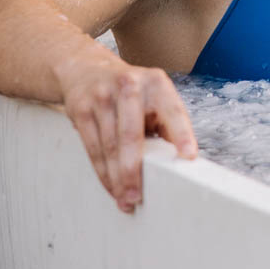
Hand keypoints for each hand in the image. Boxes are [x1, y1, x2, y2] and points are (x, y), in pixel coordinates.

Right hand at [57, 58, 198, 211]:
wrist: (86, 69)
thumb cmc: (131, 92)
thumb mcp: (153, 97)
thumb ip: (166, 123)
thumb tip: (178, 161)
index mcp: (156, 83)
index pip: (172, 111)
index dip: (181, 134)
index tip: (189, 156)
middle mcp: (129, 85)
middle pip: (131, 135)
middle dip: (133, 170)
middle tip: (137, 197)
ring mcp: (102, 96)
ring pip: (109, 146)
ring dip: (116, 178)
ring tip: (125, 200)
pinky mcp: (81, 108)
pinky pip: (92, 147)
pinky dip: (102, 171)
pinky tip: (110, 186)